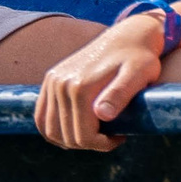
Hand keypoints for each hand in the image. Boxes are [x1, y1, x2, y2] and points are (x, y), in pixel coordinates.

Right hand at [34, 15, 165, 149]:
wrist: (127, 36)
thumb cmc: (140, 58)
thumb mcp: (138, 75)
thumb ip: (120, 94)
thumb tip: (102, 115)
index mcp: (80, 87)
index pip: (82, 135)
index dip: (102, 145)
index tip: (119, 137)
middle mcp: (61, 84)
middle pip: (66, 136)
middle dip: (88, 143)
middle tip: (109, 136)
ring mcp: (52, 81)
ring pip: (49, 129)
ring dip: (70, 139)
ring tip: (94, 133)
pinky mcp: (50, 80)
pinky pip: (41, 116)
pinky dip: (54, 129)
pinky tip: (74, 128)